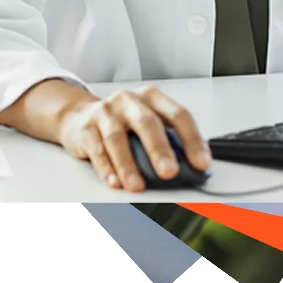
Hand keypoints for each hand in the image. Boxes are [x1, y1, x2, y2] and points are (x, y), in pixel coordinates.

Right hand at [57, 84, 210, 192]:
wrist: (81, 116)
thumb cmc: (124, 122)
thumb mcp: (148, 121)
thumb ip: (168, 139)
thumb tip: (192, 168)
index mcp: (153, 97)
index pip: (178, 115)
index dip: (192, 139)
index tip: (201, 163)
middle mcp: (130, 100)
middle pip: (147, 123)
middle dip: (160, 149)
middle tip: (170, 172)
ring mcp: (107, 112)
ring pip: (118, 138)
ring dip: (128, 164)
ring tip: (137, 186)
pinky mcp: (87, 128)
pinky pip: (97, 149)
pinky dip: (106, 168)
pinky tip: (115, 182)